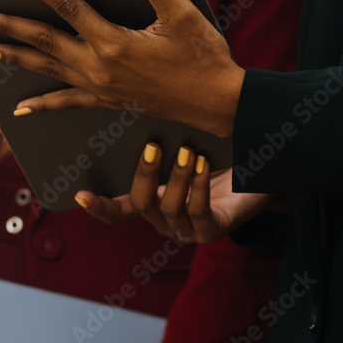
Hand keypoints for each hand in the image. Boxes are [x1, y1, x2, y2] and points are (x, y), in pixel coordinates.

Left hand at [0, 0, 244, 137]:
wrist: (216, 104)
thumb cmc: (204, 58)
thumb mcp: (183, 15)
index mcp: (115, 42)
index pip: (67, 7)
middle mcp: (100, 67)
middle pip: (43, 42)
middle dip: (6, 27)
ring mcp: (101, 88)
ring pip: (47, 71)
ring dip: (14, 60)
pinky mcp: (108, 102)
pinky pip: (67, 103)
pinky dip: (42, 104)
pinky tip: (21, 107)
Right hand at [74, 144, 272, 243]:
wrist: (263, 174)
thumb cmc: (220, 156)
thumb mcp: (186, 145)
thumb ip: (161, 141)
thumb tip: (139, 111)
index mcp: (152, 203)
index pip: (118, 211)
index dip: (99, 206)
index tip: (80, 195)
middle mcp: (165, 221)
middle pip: (142, 204)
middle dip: (145, 174)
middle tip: (154, 146)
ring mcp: (188, 230)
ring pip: (170, 207)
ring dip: (178, 177)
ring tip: (188, 151)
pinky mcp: (213, 232)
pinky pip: (199, 213)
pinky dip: (199, 187)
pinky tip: (204, 165)